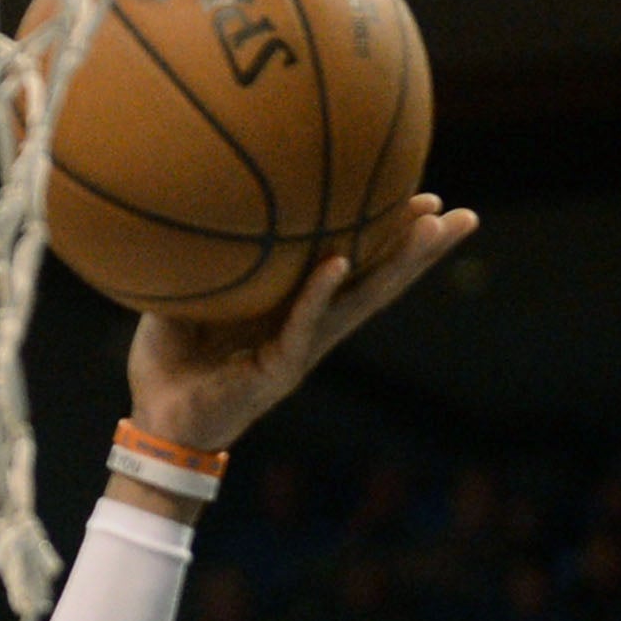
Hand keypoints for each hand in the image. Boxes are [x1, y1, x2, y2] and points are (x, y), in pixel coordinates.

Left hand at [126, 195, 480, 451]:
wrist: (155, 422)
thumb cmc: (170, 364)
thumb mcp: (186, 302)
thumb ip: (206, 263)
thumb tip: (200, 208)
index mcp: (292, 308)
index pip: (352, 263)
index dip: (385, 234)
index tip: (421, 197)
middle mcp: (309, 326)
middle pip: (377, 280)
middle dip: (421, 250)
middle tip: (465, 215)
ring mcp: (301, 348)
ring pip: (361, 301)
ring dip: (400, 266)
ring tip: (437, 230)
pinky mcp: (279, 369)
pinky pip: (304, 324)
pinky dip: (321, 293)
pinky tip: (341, 263)